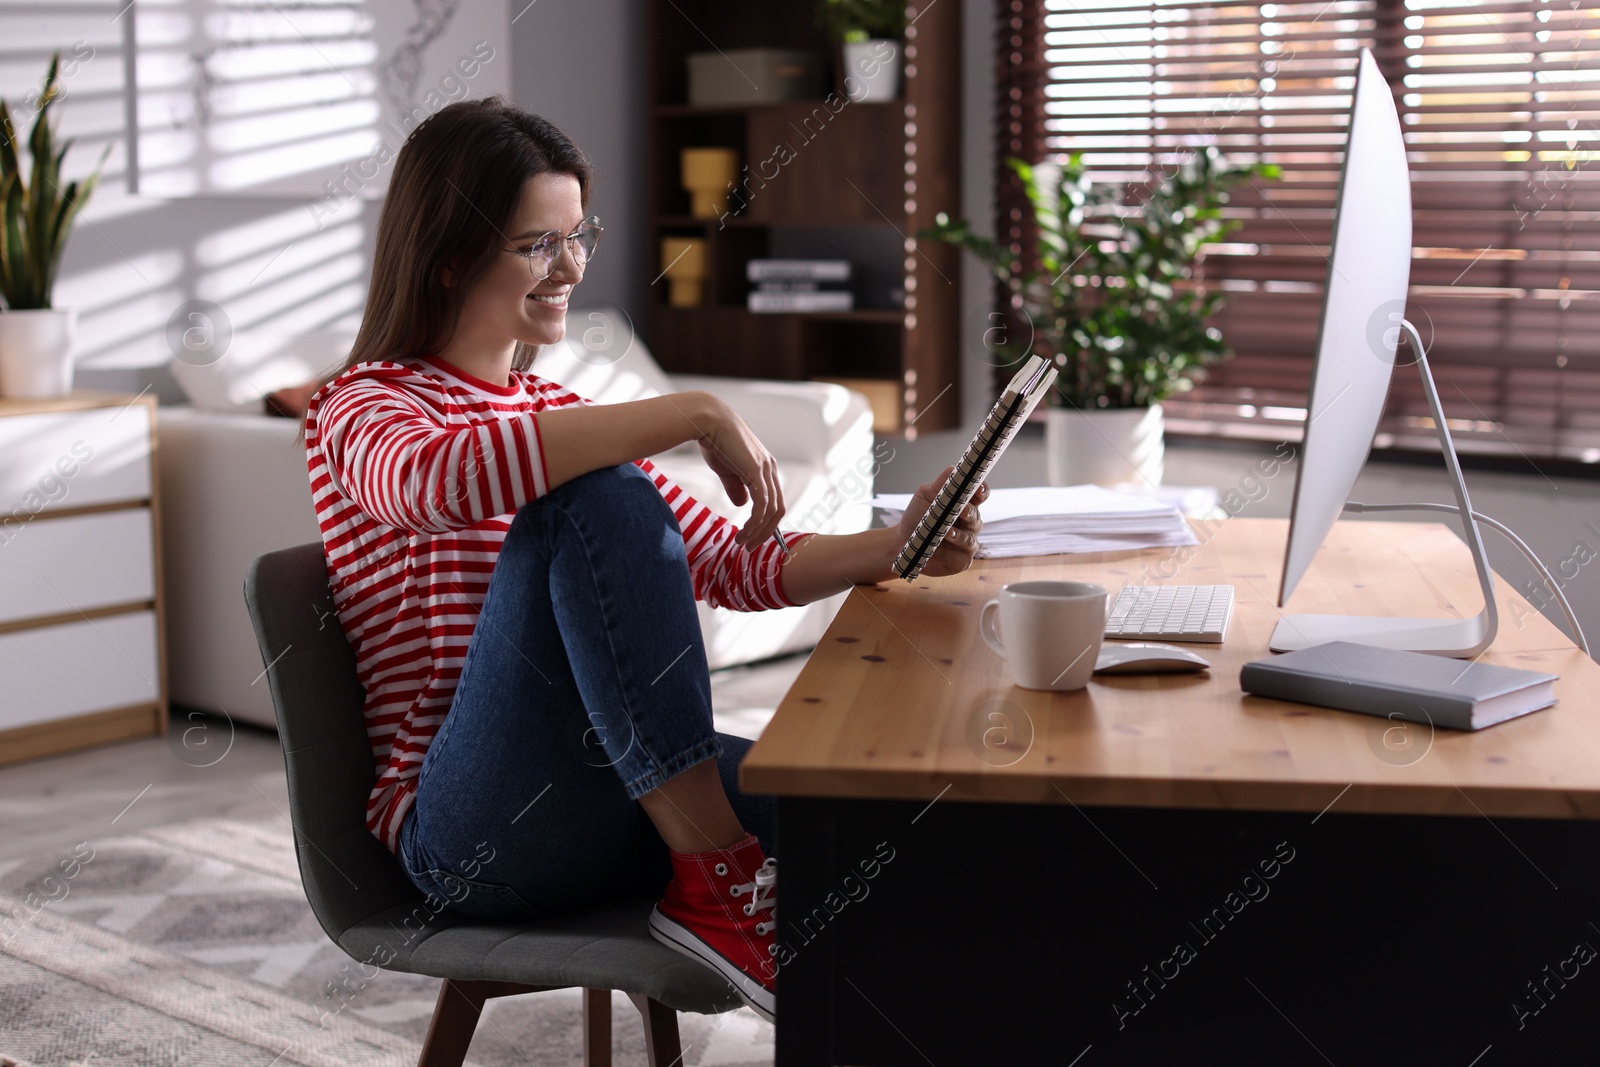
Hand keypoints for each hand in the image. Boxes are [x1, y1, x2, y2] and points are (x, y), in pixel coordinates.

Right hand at [695, 397, 784, 547]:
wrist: (707, 420)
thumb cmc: (714, 440)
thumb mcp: (726, 469)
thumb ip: (736, 486)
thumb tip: (742, 504)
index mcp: (765, 466)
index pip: (774, 500)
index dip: (766, 521)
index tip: (753, 535)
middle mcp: (770, 468)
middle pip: (778, 509)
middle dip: (766, 531)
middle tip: (749, 546)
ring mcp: (766, 470)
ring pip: (771, 511)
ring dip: (758, 531)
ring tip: (742, 543)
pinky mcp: (756, 472)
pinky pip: (761, 506)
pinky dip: (754, 523)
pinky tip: (743, 532)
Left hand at [893, 466, 987, 576]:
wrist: (901, 542)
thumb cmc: (917, 517)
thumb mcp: (925, 495)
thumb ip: (941, 483)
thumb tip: (954, 469)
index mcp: (964, 505)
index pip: (980, 496)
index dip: (982, 491)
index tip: (978, 489)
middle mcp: (969, 524)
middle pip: (976, 516)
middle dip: (969, 513)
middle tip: (961, 510)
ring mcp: (967, 543)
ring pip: (969, 539)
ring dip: (959, 535)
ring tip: (946, 533)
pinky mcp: (961, 561)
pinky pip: (960, 557)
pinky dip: (947, 553)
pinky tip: (936, 549)